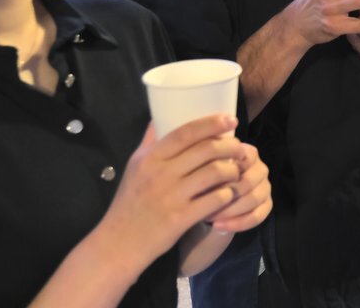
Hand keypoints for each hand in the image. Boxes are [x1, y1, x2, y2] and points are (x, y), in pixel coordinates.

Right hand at [97, 115, 243, 270]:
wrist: (118, 242)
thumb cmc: (130, 201)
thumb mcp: (135, 166)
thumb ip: (150, 142)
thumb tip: (160, 116)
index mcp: (150, 158)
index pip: (186, 132)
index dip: (211, 123)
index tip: (230, 120)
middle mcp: (160, 174)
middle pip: (206, 150)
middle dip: (230, 146)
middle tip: (240, 148)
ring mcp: (171, 196)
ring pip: (215, 173)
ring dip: (232, 170)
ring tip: (236, 171)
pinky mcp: (181, 218)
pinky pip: (214, 199)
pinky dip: (227, 194)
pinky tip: (229, 194)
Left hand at [205, 142, 271, 233]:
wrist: (207, 198)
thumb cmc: (204, 180)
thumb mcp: (202, 168)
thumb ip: (207, 166)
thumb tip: (205, 173)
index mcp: (247, 153)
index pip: (241, 161)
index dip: (222, 174)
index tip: (201, 183)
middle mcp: (260, 168)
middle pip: (248, 181)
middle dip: (224, 196)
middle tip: (202, 205)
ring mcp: (265, 186)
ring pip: (254, 199)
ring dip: (229, 210)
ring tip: (208, 217)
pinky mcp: (266, 204)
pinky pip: (258, 216)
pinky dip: (238, 223)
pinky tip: (219, 226)